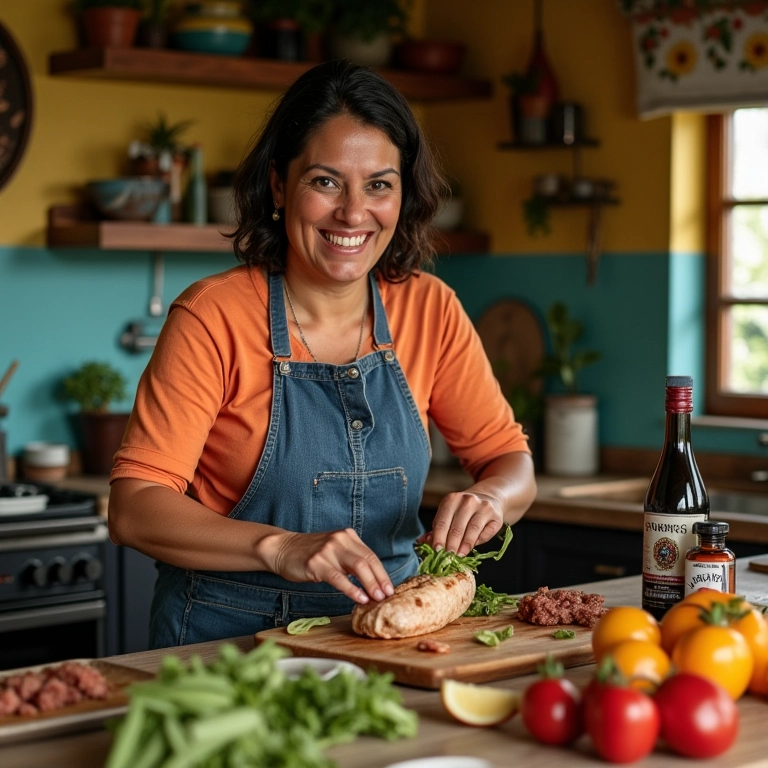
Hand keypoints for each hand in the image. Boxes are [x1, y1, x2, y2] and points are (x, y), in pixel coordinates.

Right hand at [262, 528, 394, 604]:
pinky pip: (339, 578)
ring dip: (370, 584)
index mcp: (347, 536)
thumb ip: (351, 559)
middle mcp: (340, 539)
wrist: (283, 548)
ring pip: (357, 567)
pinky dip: (352, 589)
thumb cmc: (311, 553)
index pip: (371, 555)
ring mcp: (328, 550)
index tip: (390, 588)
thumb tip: (373, 581)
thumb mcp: (334, 550)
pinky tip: (360, 598)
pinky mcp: (316, 563)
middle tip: (387, 596)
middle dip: (380, 580)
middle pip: (368, 560)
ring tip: (377, 598)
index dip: (382, 573)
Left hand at [422, 490, 503, 555]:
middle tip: (448, 558)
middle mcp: (467, 500)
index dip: (438, 538)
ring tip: (459, 556)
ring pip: (472, 530)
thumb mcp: (449, 515)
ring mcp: (483, 507)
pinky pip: (486, 532)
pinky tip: (472, 547)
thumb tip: (423, 541)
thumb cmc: (464, 511)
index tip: (436, 551)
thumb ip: (438, 529)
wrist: (489, 499)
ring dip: (465, 546)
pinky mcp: (495, 515)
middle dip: (451, 545)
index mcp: (452, 499)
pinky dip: (478, 542)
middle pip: (456, 527)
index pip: (442, 522)